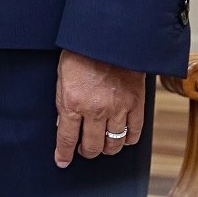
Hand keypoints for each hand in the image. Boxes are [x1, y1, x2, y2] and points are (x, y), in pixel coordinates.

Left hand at [54, 50, 145, 166]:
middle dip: (86, 152)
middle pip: (91, 146)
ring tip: (102, 146)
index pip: (66, 137)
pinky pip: (134, 132)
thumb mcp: (62, 75)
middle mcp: (95, 109)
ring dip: (106, 149)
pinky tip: (122, 138)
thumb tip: (62, 124)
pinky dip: (128, 140)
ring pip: (113, 143)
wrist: (109, 35)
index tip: (62, 161)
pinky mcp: (136, 104)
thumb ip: (62, 101)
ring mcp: (117, 108)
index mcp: (72, 102)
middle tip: (84, 150)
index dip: (63, 153)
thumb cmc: (82, 51)